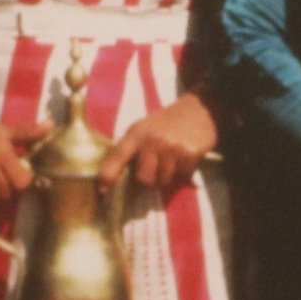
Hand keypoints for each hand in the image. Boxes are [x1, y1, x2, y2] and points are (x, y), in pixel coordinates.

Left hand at [99, 92, 218, 192]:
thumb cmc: (166, 122)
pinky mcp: (190, 154)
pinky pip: (182, 177)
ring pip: (164, 181)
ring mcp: (172, 147)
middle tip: (156, 169)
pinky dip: (183, 172)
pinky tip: (184, 158)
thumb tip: (117, 178)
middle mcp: (153, 140)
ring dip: (167, 176)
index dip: (107, 175)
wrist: (198, 109)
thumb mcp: (144, 127)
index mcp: (137, 132)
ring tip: (172, 161)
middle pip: (144, 179)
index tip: (102, 191)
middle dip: (149, 179)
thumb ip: (131, 148)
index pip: (117, 155)